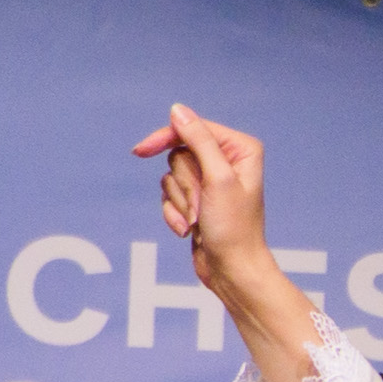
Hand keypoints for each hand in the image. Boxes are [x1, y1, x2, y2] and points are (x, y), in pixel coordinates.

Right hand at [130, 105, 322, 381]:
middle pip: (179, 153)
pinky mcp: (197, 200)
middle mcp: (227, 161)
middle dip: (183, 184)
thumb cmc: (233, 228)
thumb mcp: (216, 179)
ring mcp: (210, 182)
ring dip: (179, 202)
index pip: (192, 128)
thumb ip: (198, 141)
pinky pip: (169, 196)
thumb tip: (177, 110)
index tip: (141, 151)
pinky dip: (174, 214)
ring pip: (170, 176)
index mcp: (241, 149)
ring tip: (199, 220)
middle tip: (202, 206)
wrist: (232, 271)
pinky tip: (189, 230)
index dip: (166, 138)